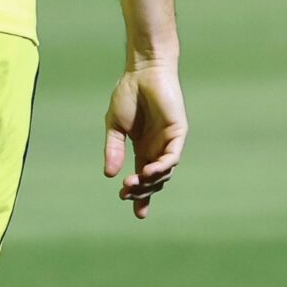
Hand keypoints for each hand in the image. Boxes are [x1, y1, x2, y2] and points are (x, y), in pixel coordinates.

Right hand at [104, 59, 185, 219]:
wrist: (142, 72)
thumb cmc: (127, 95)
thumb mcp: (114, 126)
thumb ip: (113, 149)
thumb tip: (109, 175)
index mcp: (142, 148)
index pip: (143, 178)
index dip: (141, 197)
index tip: (138, 214)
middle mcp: (158, 149)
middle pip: (155, 180)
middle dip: (142, 191)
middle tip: (126, 194)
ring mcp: (169, 142)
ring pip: (164, 172)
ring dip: (150, 181)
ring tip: (133, 183)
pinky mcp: (178, 132)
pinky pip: (172, 156)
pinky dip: (162, 166)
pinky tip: (148, 171)